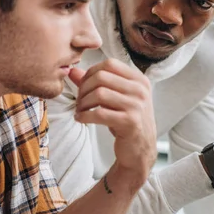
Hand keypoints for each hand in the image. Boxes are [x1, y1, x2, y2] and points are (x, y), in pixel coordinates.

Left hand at [69, 59, 156, 189]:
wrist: (140, 148)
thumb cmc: (126, 120)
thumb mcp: (115, 98)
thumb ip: (95, 83)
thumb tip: (72, 71)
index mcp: (139, 80)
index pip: (109, 64)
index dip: (91, 73)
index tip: (84, 86)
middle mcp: (140, 90)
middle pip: (102, 77)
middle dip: (84, 88)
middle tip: (79, 101)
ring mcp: (137, 106)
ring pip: (99, 93)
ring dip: (83, 103)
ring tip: (80, 110)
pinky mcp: (130, 122)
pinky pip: (100, 113)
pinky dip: (85, 116)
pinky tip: (81, 119)